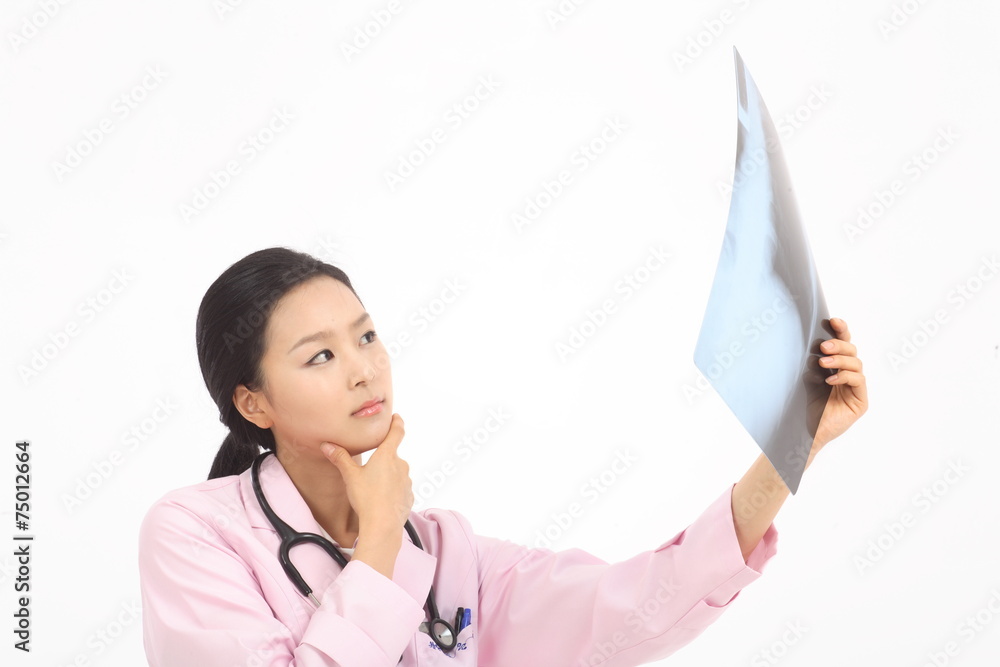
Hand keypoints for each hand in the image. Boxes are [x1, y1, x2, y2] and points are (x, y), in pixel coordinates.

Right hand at [320, 413, 412, 530]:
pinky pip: (400, 489)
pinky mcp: (409, 496)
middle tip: (369, 468)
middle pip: (392, 456)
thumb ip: (340, 458)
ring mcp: (407, 481)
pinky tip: (381, 500)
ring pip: (397, 473)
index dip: (396, 423)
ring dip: (387, 477)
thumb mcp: (350, 476)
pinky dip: (392, 491)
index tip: (396, 418)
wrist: (382, 525)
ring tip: (373, 488)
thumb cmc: (367, 498)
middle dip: (382, 460)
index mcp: (387, 455)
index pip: (396, 432)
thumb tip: (327, 445)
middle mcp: (401, 465)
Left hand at [809, 318, 868, 460]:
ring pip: (856, 363)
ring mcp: (855, 388)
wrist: (804, 431)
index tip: (832, 320)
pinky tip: (829, 380)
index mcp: (834, 366)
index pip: (842, 343)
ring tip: (822, 363)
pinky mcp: (860, 401)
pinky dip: (843, 377)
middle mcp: (847, 375)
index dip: (841, 330)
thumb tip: (813, 341)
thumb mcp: (806, 377)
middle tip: (823, 347)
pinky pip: (858, 381)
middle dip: (839, 345)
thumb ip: (812, 360)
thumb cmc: (803, 405)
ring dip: (839, 360)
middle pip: (852, 350)